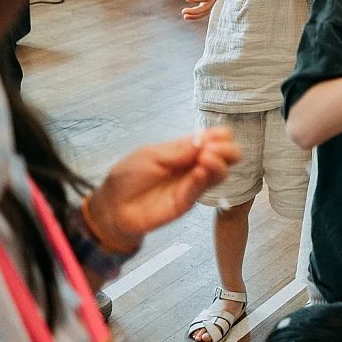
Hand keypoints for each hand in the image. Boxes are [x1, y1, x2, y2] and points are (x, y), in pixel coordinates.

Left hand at [87, 129, 240, 249]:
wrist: (113, 206)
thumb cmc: (129, 176)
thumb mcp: (151, 155)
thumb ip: (178, 149)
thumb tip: (206, 138)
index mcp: (186, 149)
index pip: (214, 139)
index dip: (220, 136)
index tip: (214, 136)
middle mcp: (194, 165)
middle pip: (226, 156)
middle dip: (228, 150)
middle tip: (213, 149)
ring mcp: (193, 184)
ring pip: (220, 173)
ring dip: (219, 163)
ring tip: (206, 159)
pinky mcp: (187, 202)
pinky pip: (201, 189)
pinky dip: (204, 178)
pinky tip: (199, 172)